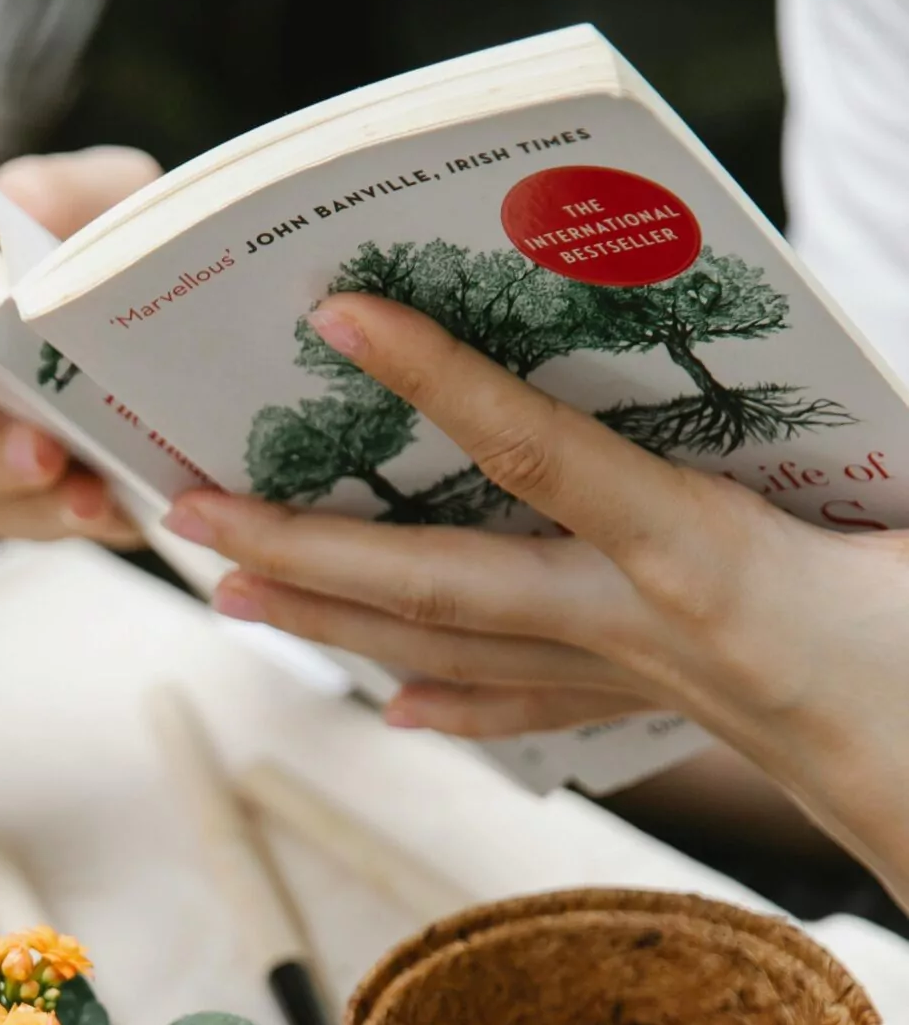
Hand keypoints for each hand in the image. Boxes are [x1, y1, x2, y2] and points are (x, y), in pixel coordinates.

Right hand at [0, 147, 159, 544]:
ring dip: (24, 488)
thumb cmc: (108, 251)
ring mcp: (10, 476)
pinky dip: (75, 511)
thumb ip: (57, 192)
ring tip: (60, 460)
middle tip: (21, 438)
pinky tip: (104, 496)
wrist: (196, 308)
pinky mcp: (69, 506)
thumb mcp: (99, 200)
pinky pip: (58, 523)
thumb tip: (21, 205)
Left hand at [165, 294, 908, 908]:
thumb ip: (807, 433)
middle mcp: (641, 621)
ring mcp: (638, 672)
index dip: (440, 382)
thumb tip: (703, 365)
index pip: (538, 451)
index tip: (342, 319)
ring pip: (458, 647)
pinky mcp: (662, 700)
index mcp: (701, 553)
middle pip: (440, 584)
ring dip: (339, 620)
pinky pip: (533, 702)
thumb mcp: (891, 498)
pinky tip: (398, 705)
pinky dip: (459, 701)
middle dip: (307, 551)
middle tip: (188, 514)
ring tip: (237, 589)